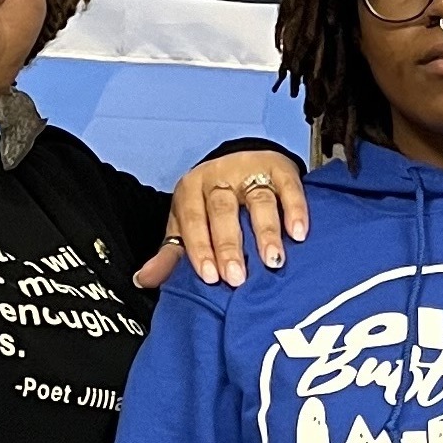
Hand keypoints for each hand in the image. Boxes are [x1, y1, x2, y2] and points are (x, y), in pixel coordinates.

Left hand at [136, 147, 309, 289]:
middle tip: (237, 277)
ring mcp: (250, 171)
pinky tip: (298, 233)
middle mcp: (218, 178)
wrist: (242, 162)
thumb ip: (170, 255)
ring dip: (266, 232)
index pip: (193, 221)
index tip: (210, 277)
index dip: (200, 249)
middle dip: (229, 245)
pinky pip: (288, 188)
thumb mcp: (187, 226)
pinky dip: (295, 210)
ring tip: (273, 261)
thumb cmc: (211, 205)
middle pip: (223, 211)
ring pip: (258, 201)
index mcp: (191, 191)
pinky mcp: (279, 168)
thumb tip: (144, 280)